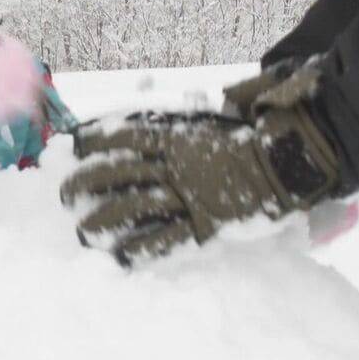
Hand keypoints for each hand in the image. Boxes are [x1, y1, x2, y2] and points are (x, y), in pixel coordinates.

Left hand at [60, 65, 340, 264]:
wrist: (294, 158)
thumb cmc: (260, 132)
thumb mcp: (223, 111)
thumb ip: (198, 109)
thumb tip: (195, 101)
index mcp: (176, 134)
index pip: (123, 135)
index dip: (95, 140)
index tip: (73, 144)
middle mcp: (174, 164)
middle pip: (117, 172)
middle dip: (85, 183)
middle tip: (65, 195)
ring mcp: (187, 195)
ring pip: (132, 207)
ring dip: (102, 220)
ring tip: (83, 231)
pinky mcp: (204, 224)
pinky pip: (166, 240)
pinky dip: (140, 250)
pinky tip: (120, 259)